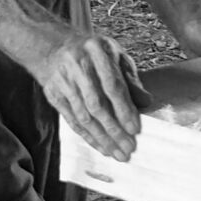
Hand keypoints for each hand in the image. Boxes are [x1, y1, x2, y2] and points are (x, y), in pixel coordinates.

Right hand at [33, 29, 150, 161]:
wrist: (53, 47)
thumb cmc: (93, 53)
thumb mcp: (114, 55)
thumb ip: (130, 78)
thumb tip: (147, 102)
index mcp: (97, 50)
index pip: (112, 85)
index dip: (124, 109)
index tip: (135, 129)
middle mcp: (77, 64)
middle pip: (96, 104)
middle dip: (113, 130)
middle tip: (128, 148)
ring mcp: (62, 80)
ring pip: (83, 116)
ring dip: (101, 138)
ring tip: (117, 153)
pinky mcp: (53, 94)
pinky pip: (71, 120)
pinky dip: (87, 136)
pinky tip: (100, 147)